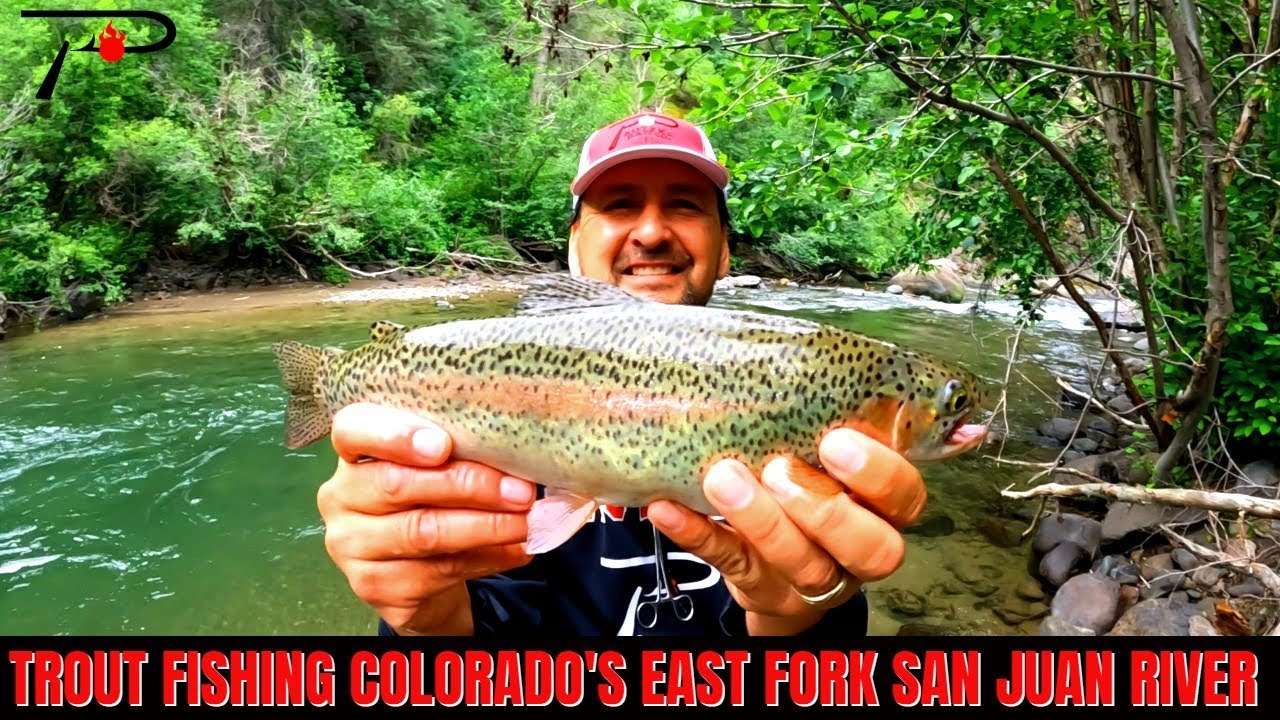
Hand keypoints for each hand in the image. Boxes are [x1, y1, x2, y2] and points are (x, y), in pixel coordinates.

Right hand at [316, 403, 536, 634]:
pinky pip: (437, 570)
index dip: (395, 435)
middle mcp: (340, 498)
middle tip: (520, 491)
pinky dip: (486, 558)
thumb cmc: (430, 500)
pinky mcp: (374, 585)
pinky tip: (515, 549)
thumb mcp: (436, 468)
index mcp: (352, 453)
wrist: (416, 571)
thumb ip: (456, 453)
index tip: (442, 445)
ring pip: (423, 532)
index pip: (352, 429)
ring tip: (524, 522)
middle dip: (468, 485)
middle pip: (398, 484)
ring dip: (485, 526)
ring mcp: (351, 546)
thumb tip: (514, 453)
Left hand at [647, 426, 924, 634]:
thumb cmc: (799, 475)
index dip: (879, 473)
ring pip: (806, 567)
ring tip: (722, 478)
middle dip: (826, 511)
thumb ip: (811, 408)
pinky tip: (667, 509)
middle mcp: (860, 549)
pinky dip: (699, 537)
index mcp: (883, 505)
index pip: (906, 496)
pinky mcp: (762, 590)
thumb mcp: (813, 444)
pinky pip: (732, 567)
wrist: (769, 555)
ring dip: (762, 522)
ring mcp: (813, 580)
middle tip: (778, 469)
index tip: (834, 438)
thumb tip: (767, 339)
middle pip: (872, 548)